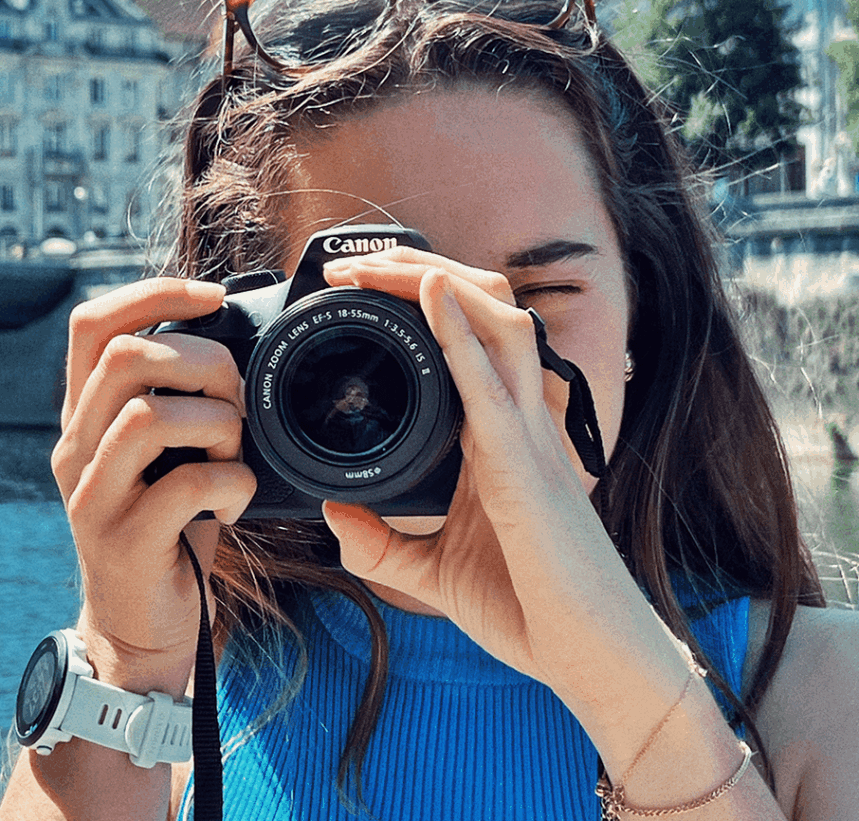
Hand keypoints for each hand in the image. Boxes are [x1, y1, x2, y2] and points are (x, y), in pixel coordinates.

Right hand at [50, 277, 256, 688]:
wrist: (143, 623)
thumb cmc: (171, 525)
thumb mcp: (166, 452)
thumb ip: (179, 400)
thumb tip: (236, 341)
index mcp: (87, 414)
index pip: (94, 324)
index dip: (155, 292)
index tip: (215, 297)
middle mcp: (75, 446)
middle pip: (125, 356)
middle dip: (203, 361)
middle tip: (237, 399)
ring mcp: (92, 494)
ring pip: (148, 414)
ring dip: (218, 423)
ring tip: (235, 453)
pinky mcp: (122, 539)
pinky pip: (185, 485)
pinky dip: (231, 483)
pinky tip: (236, 502)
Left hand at [319, 249, 667, 706]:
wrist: (591, 660)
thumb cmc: (530, 609)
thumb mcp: (435, 572)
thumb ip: (383, 544)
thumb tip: (334, 511)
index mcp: (499, 438)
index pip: (465, 343)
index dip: (418, 305)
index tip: (357, 294)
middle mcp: (520, 423)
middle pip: (485, 313)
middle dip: (422, 273)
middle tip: (355, 267)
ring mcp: (529, 439)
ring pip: (497, 324)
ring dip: (436, 283)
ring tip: (377, 266)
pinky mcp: (525, 468)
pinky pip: (490, 384)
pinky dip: (458, 333)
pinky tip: (429, 294)